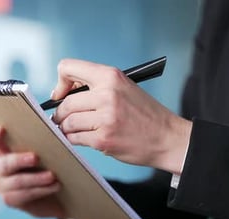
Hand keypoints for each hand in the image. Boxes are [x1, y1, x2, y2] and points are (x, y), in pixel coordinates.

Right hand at [0, 125, 65, 217]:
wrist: (57, 196)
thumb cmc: (51, 169)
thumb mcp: (46, 155)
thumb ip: (41, 145)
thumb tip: (51, 136)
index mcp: (4, 150)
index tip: (1, 130)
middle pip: (5, 162)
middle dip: (20, 160)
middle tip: (36, 158)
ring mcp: (2, 185)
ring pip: (17, 181)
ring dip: (36, 178)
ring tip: (52, 176)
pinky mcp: (9, 200)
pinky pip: (24, 194)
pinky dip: (41, 189)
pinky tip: (55, 186)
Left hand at [51, 59, 191, 173]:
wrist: (167, 138)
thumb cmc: (145, 115)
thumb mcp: (124, 88)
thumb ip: (96, 86)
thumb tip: (63, 92)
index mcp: (111, 76)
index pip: (68, 68)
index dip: (60, 82)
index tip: (60, 94)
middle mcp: (107, 94)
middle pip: (65, 103)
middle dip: (60, 114)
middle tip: (62, 119)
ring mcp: (105, 118)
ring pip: (68, 122)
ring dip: (66, 128)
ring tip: (73, 130)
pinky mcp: (103, 139)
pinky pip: (74, 139)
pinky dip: (74, 140)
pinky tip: (83, 139)